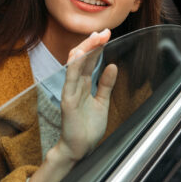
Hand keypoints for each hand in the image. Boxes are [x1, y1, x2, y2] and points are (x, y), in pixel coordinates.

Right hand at [57, 29, 117, 160]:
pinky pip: (69, 79)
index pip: (90, 60)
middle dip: (93, 43)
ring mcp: (70, 91)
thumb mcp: (102, 102)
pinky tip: (79, 54)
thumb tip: (112, 66)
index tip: (107, 34)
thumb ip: (106, 84)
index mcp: (84, 84)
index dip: (97, 47)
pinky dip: (74, 66)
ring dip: (85, 49)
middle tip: (104, 32)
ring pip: (75, 64)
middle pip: (83, 58)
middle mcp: (76, 84)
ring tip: (95, 37)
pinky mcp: (68, 100)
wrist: (80, 149)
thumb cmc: (88, 128)